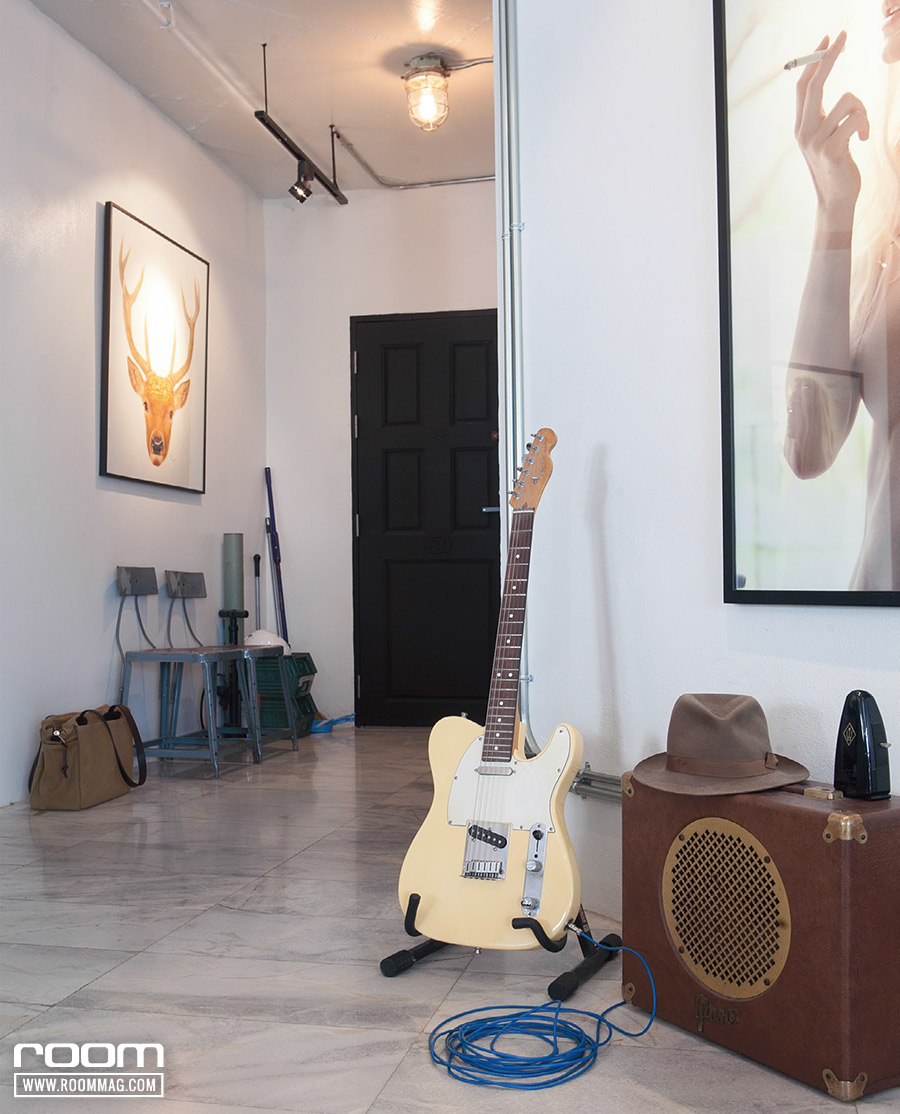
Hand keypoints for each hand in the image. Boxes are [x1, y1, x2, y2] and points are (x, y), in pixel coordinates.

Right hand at [794, 32, 868, 223]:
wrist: (835, 198)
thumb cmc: (835, 165)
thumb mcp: (824, 137)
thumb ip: (822, 115)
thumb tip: (822, 85)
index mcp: (801, 126)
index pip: (804, 85)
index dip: (814, 60)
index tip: (828, 38)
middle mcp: (804, 131)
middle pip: (816, 84)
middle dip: (830, 56)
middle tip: (843, 35)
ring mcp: (816, 141)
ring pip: (848, 100)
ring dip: (863, 110)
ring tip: (862, 128)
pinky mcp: (832, 150)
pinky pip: (857, 120)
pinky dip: (866, 126)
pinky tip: (863, 140)